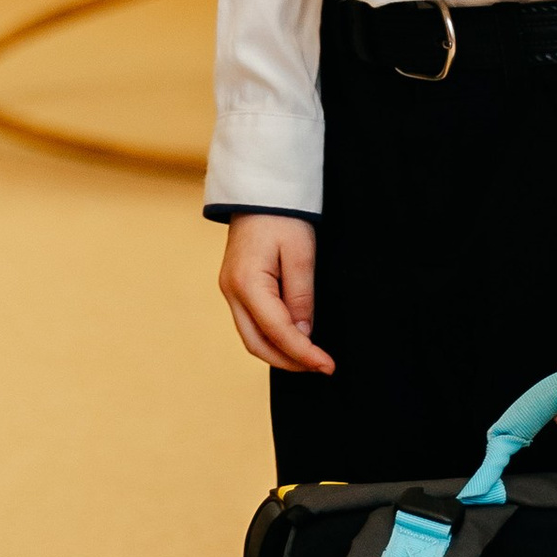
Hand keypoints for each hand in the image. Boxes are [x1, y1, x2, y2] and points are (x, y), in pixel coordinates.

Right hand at [221, 214, 329, 374]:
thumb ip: (302, 296)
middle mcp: (231, 291)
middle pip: (257, 344)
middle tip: (321, 367)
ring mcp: (229, 290)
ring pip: (252, 338)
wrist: (259, 190)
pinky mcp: (235, 287)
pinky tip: (293, 339)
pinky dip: (272, 338)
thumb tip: (304, 333)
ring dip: (280, 353)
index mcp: (247, 283)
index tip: (327, 366)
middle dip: (289, 362)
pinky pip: (251, 323)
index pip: (277, 332)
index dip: (304, 353)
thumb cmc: (282, 215)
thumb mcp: (301, 253)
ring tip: (310, 358)